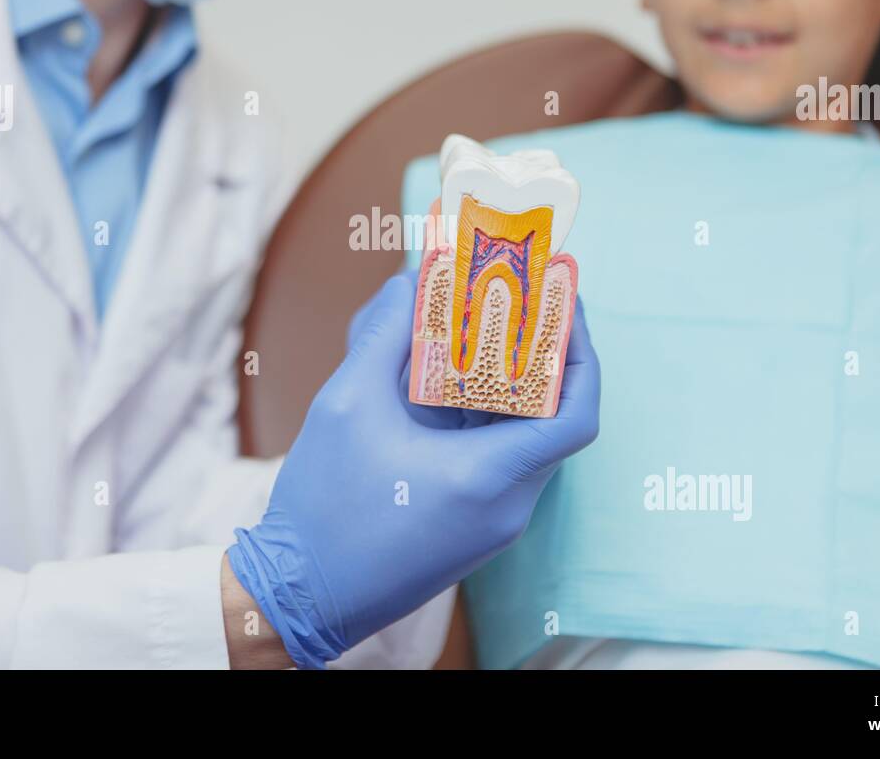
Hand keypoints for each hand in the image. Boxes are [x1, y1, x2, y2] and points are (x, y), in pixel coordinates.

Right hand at [227, 270, 600, 667]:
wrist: (300, 595)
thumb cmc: (322, 507)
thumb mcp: (348, 402)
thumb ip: (385, 334)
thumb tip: (414, 283)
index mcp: (486, 477)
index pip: (574, 415)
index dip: (579, 354)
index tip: (564, 308)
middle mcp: (505, 506)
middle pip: (552, 420)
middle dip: (543, 358)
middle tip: (523, 305)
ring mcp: (493, 523)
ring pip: (524, 440)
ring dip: (511, 387)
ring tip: (484, 332)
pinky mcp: (473, 529)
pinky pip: (498, 462)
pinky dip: (486, 418)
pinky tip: (451, 383)